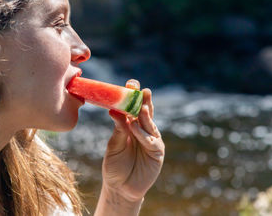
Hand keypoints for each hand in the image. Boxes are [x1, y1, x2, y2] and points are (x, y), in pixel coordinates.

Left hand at [102, 79, 164, 202]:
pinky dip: (143, 134)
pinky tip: (134, 128)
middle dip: (144, 101)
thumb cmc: (115, 165)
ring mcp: (152, 140)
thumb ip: (118, 129)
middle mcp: (143, 130)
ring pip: (149, 124)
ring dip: (144, 115)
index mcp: (131, 125)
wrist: (120, 188)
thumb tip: (114, 110)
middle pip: (145, 112)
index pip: (133, 107)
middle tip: (141, 89)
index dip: (133, 96)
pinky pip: (151, 141)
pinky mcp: (157, 153)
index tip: (130, 84)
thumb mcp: (114, 145)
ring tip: (138, 106)